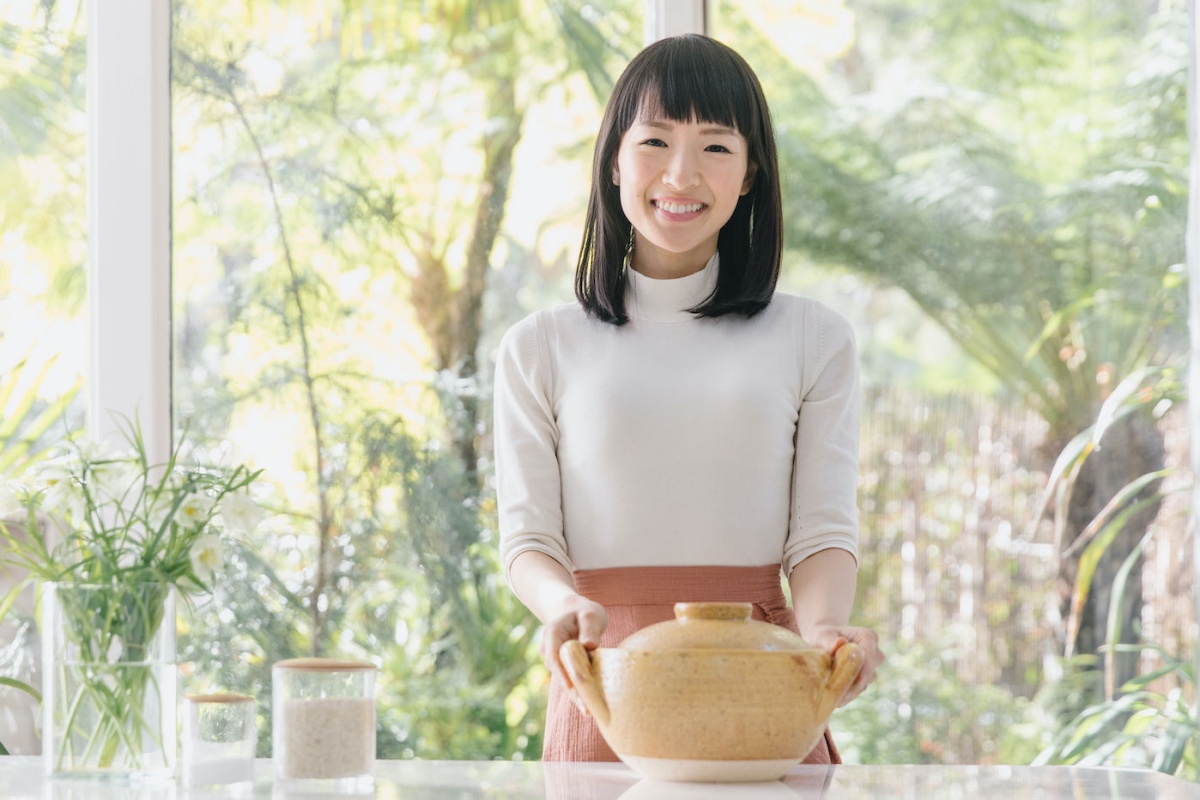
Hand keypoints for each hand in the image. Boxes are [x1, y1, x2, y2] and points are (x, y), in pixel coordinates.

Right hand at [541, 596, 607, 711]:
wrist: (576, 614)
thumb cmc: (585, 613)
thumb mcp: (590, 614)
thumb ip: (590, 628)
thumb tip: (589, 645)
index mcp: (552, 634)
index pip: (555, 656)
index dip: (562, 673)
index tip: (573, 688)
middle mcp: (549, 649)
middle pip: (559, 673)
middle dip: (572, 691)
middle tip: (586, 709)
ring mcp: (555, 660)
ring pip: (564, 680)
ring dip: (576, 694)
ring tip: (590, 711)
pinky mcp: (564, 667)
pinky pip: (570, 680)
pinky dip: (580, 691)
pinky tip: (591, 704)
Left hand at [806, 625, 883, 706]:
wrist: (824, 642)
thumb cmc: (823, 635)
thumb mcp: (822, 635)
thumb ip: (830, 640)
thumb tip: (840, 642)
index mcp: (868, 636)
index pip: (869, 654)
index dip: (862, 669)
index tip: (852, 681)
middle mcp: (874, 651)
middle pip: (870, 671)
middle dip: (855, 683)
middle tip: (837, 694)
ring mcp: (872, 666)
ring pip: (866, 682)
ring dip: (851, 689)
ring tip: (833, 695)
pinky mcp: (865, 677)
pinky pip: (860, 688)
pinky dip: (848, 693)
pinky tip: (835, 698)